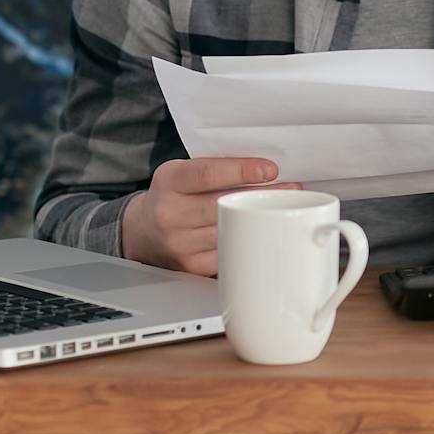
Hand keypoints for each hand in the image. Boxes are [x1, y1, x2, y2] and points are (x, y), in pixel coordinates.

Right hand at [120, 157, 299, 276]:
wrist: (142, 231)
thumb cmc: (174, 195)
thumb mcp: (183, 173)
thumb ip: (215, 168)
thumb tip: (265, 168)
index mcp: (169, 181)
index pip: (206, 174)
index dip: (241, 171)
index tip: (270, 170)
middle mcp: (168, 212)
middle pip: (223, 204)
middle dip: (262, 196)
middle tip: (291, 187)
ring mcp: (178, 243)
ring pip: (230, 230)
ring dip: (261, 219)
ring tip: (282, 207)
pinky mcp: (190, 266)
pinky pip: (228, 252)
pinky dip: (248, 240)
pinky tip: (263, 231)